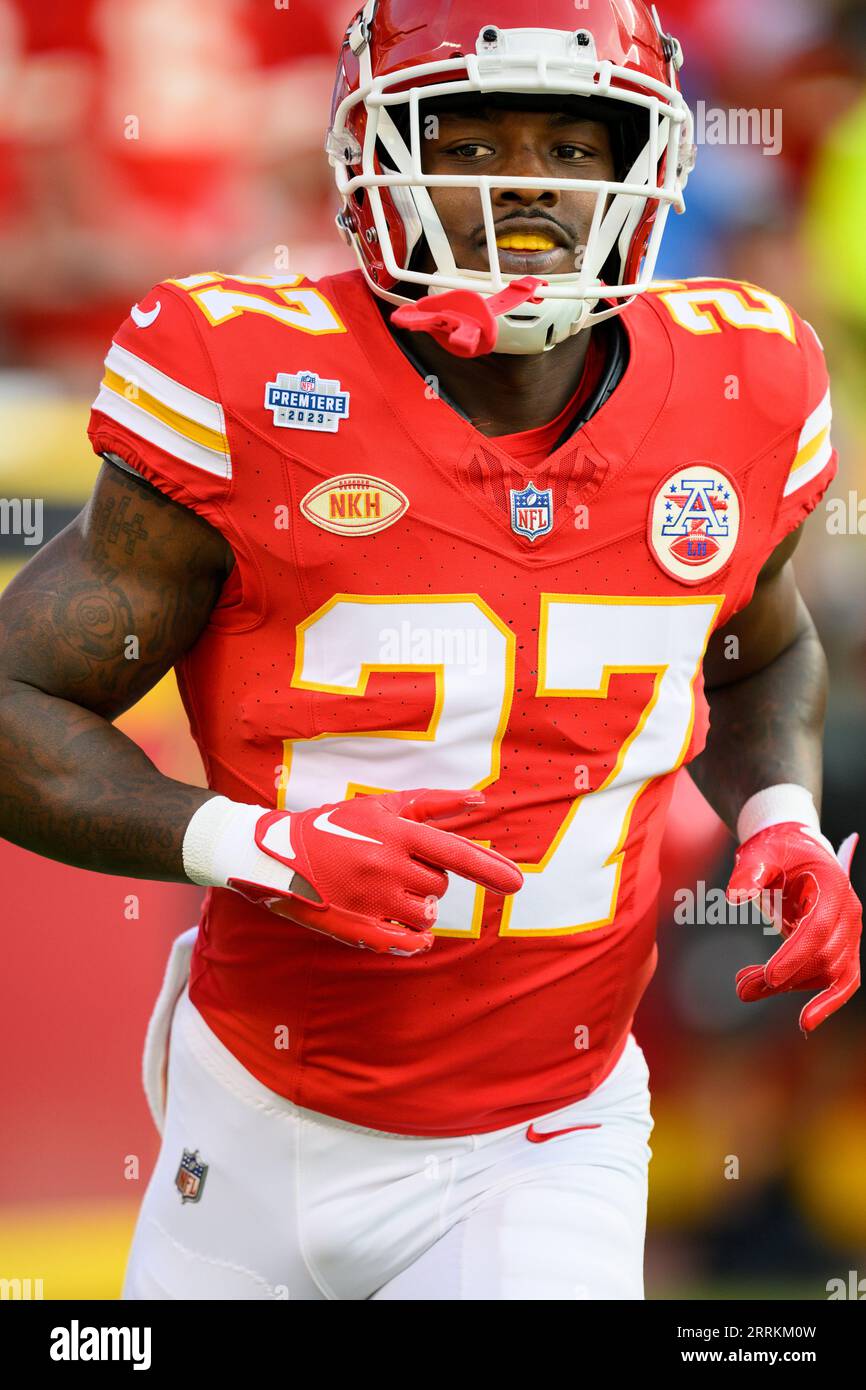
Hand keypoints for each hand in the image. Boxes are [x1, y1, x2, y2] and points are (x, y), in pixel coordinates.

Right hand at [228, 787, 522, 956]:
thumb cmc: (336, 825)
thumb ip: (433, 803)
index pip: (453, 852)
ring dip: (419, 907)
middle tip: (396, 868)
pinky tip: (409, 933)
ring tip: (388, 892)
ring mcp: (372, 900)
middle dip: (429, 879)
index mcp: (394, 833)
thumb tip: (479, 799)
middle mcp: (386, 866)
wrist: (276, 855)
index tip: (517, 883)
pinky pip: (408, 943)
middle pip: (439, 885)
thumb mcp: (382, 807)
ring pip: (426, 914)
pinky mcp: (359, 928)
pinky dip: (415, 940)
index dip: (488, 868)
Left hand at [726, 822, 860, 1032]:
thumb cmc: (779, 852)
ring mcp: (849, 934)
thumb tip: (735, 896)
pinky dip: (827, 1003)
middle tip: (742, 987)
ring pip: (828, 974)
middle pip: (823, 957)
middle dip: (784, 978)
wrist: (797, 852)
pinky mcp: (843, 949)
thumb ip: (748, 872)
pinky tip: (805, 1022)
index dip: (795, 955)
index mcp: (833, 887)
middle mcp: (849, 913)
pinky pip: (843, 982)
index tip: (769, 977)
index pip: (817, 929)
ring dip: (789, 988)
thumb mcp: (760, 854)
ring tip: (745, 987)